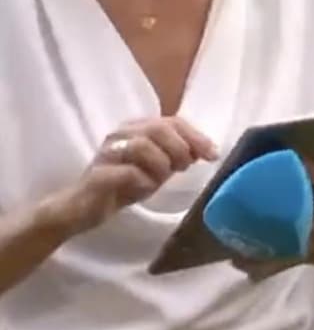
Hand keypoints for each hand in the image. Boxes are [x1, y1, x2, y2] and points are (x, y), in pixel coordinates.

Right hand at [49, 117, 218, 235]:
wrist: (85, 208)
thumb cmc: (124, 185)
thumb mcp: (158, 167)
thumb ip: (177, 155)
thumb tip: (205, 150)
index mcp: (136, 128)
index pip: (172, 121)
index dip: (195, 136)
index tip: (212, 154)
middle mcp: (120, 134)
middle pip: (158, 128)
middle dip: (179, 148)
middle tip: (182, 168)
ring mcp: (106, 153)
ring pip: (142, 145)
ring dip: (160, 165)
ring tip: (159, 180)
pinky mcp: (98, 175)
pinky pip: (128, 172)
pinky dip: (143, 181)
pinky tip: (144, 189)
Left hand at [232, 153, 313, 281]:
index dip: (307, 170)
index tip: (292, 155)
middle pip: (291, 210)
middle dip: (272, 198)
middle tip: (247, 181)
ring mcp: (308, 243)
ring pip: (278, 236)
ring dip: (256, 230)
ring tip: (230, 223)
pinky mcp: (299, 256)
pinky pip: (274, 261)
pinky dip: (256, 262)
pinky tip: (235, 261)